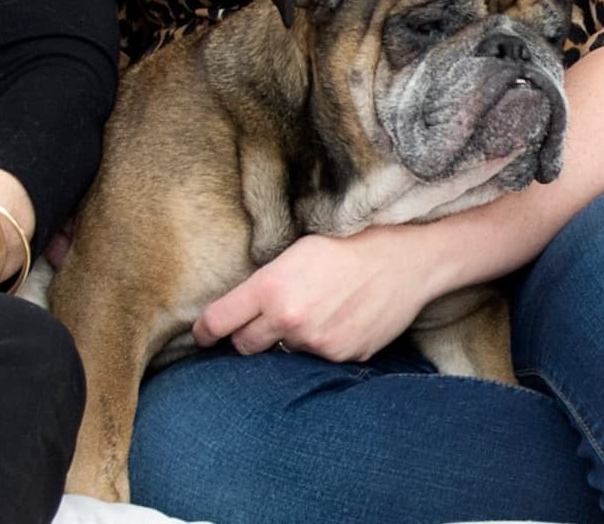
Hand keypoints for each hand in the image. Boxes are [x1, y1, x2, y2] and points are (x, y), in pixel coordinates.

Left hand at [192, 225, 444, 361]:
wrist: (402, 259)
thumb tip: (239, 308)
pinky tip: (337, 320)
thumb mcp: (294, 252)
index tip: (202, 336)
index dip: (205, 331)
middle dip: (245, 337)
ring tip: (312, 312)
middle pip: (245, 346)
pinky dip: (319, 344)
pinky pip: (316, 358)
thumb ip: (264, 283)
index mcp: (270, 287)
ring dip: (287, 340)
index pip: (220, 321)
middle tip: (256, 323)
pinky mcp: (340, 356)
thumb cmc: (345, 244)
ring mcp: (316, 343)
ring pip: (282, 353)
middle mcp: (289, 320)